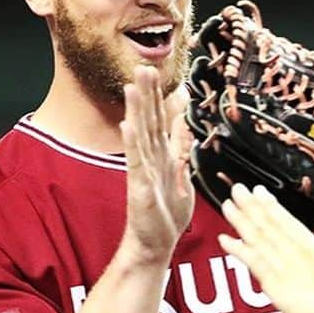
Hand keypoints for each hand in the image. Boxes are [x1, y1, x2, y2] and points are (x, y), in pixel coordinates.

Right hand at [120, 65, 194, 260]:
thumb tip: (185, 130)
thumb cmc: (167, 218)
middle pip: (149, 121)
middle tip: (144, 66)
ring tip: (132, 86)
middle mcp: (151, 161)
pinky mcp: (139, 189)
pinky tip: (128, 126)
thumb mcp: (182, 181)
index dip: (160, 98)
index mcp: (163, 158)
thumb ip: (181, 154)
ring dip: (136, 111)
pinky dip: (133, 145)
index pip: (161, 122)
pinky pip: (136, 164)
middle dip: (147, 94)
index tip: (159, 73)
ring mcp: (143, 173)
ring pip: (140, 136)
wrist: (156, 246)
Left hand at [219, 184, 313, 312]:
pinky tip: (225, 239)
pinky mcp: (276, 283)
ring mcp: (285, 265)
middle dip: (251, 205)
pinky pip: (252, 262)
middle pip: (269, 223)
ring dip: (241, 220)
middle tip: (237, 189)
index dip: (271, 205)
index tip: (259, 191)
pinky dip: (237, 249)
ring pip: (258, 237)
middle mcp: (296, 250)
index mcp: (312, 245)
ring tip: (228, 205)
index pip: (287, 220)